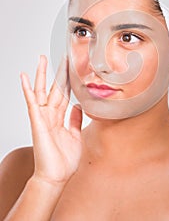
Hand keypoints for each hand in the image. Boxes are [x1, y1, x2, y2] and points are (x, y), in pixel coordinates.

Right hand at [20, 54, 82, 185]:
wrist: (56, 177)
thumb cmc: (64, 160)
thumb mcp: (75, 135)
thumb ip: (75, 120)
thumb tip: (79, 107)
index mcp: (60, 118)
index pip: (65, 93)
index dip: (68, 80)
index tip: (71, 67)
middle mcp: (50, 114)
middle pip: (55, 88)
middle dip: (59, 72)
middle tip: (62, 56)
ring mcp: (42, 117)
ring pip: (42, 90)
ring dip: (42, 74)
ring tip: (42, 59)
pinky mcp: (37, 121)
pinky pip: (32, 102)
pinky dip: (27, 89)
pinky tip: (24, 77)